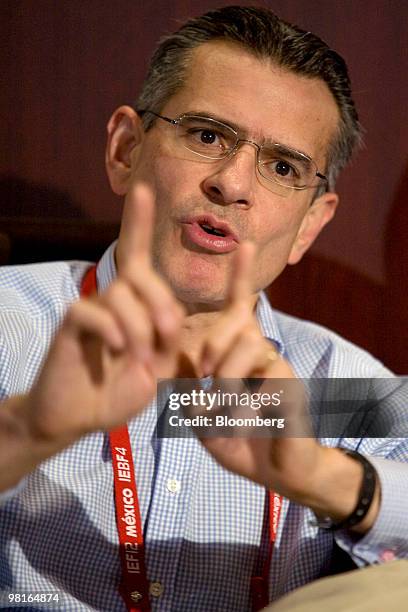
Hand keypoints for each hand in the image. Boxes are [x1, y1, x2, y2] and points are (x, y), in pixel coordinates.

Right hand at [26, 183, 183, 446]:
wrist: (78, 418)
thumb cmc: (120, 390)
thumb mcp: (158, 367)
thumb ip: (168, 339)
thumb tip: (173, 315)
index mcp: (134, 304)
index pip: (136, 254)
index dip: (139, 222)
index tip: (143, 189)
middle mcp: (111, 299)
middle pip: (138, 273)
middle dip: (160, 303)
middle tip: (167, 339)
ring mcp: (89, 311)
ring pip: (119, 294)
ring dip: (139, 329)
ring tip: (138, 359)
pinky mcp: (69, 327)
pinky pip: (91, 311)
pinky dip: (111, 330)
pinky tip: (117, 351)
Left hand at [195, 243, 329, 500]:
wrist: (274, 471)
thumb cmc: (235, 437)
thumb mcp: (199, 412)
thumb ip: (188, 386)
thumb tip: (180, 360)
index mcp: (236, 353)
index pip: (238, 307)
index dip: (240, 277)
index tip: (244, 245)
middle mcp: (259, 351)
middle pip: (235, 319)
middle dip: (213, 343)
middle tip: (204, 376)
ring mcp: (276, 364)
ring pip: (247, 341)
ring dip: (225, 374)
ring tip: (222, 404)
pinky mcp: (289, 381)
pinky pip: (264, 370)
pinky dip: (242, 396)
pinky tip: (244, 417)